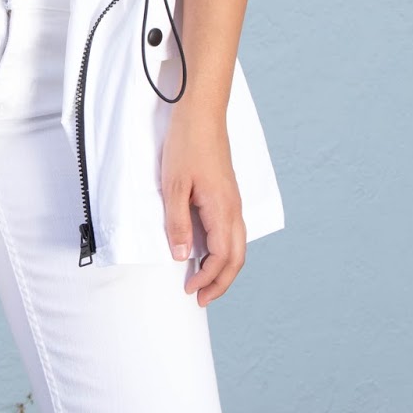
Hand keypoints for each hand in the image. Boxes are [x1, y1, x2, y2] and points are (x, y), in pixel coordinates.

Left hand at [161, 108, 246, 305]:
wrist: (202, 113)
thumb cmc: (187, 144)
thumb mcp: (174, 185)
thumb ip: (178, 223)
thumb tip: (183, 257)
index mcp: (222, 209)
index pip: (221, 257)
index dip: (207, 279)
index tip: (189, 291)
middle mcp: (233, 209)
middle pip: (236, 258)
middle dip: (222, 283)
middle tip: (202, 299)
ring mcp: (233, 201)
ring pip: (237, 245)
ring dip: (224, 268)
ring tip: (206, 281)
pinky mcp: (228, 194)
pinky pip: (232, 231)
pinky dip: (224, 250)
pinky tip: (207, 251)